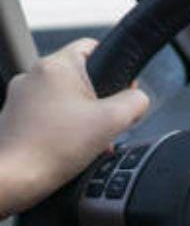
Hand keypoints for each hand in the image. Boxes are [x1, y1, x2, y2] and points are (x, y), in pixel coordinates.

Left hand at [0, 39, 149, 215]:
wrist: (14, 179)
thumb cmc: (53, 148)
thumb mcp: (114, 121)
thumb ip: (136, 102)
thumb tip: (138, 99)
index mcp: (55, 66)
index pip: (92, 47)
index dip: (115, 66)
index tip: (121, 90)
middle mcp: (33, 76)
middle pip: (81, 78)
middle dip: (99, 102)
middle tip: (105, 124)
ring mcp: (20, 97)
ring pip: (65, 99)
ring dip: (82, 118)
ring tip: (87, 142)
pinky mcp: (13, 117)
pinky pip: (48, 115)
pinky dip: (62, 129)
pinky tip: (69, 150)